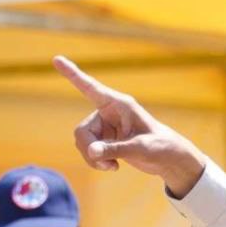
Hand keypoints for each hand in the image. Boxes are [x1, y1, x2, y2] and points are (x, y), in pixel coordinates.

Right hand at [52, 56, 206, 196]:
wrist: (169, 159)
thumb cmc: (161, 147)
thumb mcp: (140, 149)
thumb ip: (115, 150)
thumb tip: (92, 152)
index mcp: (119, 105)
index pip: (91, 88)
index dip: (73, 74)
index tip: (56, 59)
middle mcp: (109, 113)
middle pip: (82, 131)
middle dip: (88, 149)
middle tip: (102, 163)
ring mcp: (106, 127)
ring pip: (83, 142)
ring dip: (93, 158)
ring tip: (112, 167)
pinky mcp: (106, 140)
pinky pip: (89, 151)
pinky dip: (97, 161)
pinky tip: (113, 167)